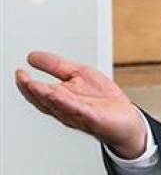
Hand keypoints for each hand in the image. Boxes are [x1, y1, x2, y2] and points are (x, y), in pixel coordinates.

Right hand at [15, 51, 146, 158]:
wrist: (125, 119)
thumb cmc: (101, 99)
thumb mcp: (79, 74)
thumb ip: (57, 66)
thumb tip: (33, 56)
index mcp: (61, 98)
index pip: (40, 92)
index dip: (28, 83)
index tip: (20, 72)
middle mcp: (66, 108)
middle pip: (46, 101)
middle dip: (33, 90)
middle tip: (23, 79)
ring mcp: (80, 114)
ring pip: (60, 106)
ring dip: (46, 96)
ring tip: (34, 85)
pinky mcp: (95, 118)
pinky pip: (81, 111)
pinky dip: (70, 104)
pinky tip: (61, 96)